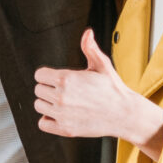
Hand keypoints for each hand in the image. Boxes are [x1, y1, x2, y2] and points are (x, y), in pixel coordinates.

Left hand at [35, 30, 162, 154]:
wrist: (124, 114)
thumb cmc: (113, 89)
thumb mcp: (102, 65)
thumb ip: (90, 48)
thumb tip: (87, 33)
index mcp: (66, 78)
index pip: (39, 75)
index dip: (47, 76)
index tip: (55, 79)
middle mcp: (61, 96)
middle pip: (38, 90)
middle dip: (48, 88)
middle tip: (63, 91)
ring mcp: (62, 114)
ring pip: (39, 106)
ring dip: (48, 104)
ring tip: (63, 102)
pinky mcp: (64, 129)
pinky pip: (42, 123)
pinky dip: (48, 120)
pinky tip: (59, 114)